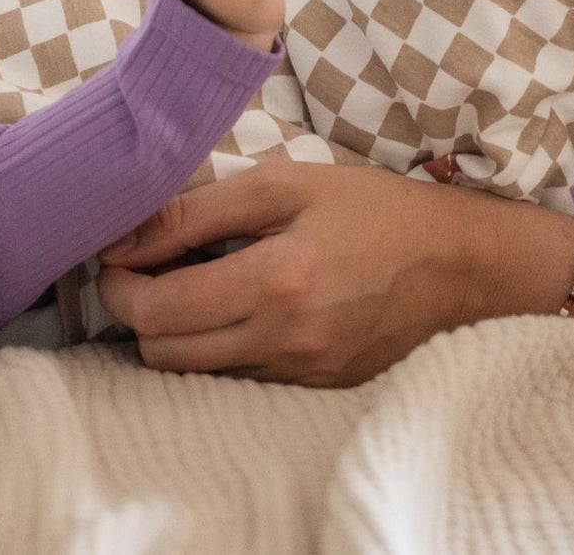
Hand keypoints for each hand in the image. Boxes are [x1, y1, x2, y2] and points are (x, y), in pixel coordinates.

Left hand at [97, 162, 522, 385]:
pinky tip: (237, 301)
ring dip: (178, 331)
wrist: (456, 260)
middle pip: (165, 355)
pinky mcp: (316, 388)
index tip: (117, 255)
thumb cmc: (369, 207)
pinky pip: (240, 376)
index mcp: (276, 284)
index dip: (120, 286)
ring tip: (193, 279)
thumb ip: (199, 210)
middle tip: (147, 266)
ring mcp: (302, 374)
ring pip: (197, 372)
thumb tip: (126, 234)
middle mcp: (285, 343)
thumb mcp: (285, 184)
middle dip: (140, 312)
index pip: (159, 312)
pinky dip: (220, 344)